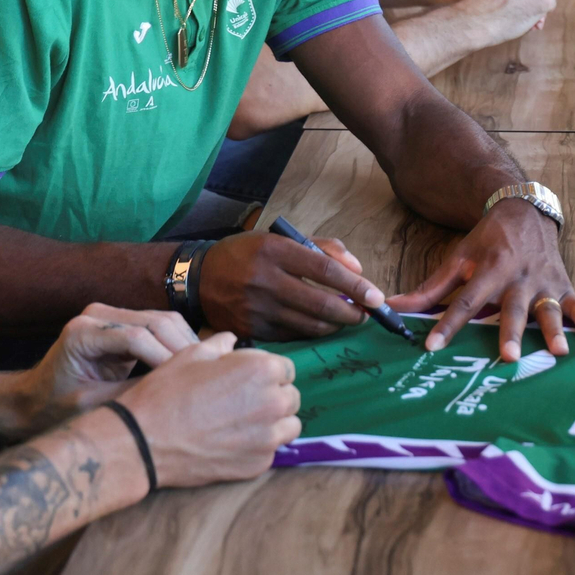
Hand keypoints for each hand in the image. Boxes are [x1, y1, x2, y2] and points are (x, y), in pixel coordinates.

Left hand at [0, 306, 201, 438]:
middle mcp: (96, 315)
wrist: (33, 400)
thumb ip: (132, 393)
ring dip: (188, 345)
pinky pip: (162, 326)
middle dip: (184, 350)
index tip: (188, 385)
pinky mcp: (124, 321)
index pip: (136, 338)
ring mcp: (111, 314)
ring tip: (207, 371)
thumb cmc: (54, 409)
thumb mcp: (93, 407)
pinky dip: (181, 344)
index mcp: (82, 333)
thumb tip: (178, 392)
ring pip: (165, 321)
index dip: (166, 360)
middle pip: (156, 322)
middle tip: (208, 377)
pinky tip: (197, 364)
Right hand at [115, 333, 300, 486]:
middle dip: (273, 396)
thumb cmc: (166, 393)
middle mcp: (273, 402)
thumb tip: (232, 340)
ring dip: (275, 423)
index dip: (267, 372)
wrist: (143, 441)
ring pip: (289, 425)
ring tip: (246, 423)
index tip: (249, 379)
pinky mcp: (259, 463)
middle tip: (245, 402)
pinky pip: (272, 450)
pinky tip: (234, 442)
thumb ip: (221, 345)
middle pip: (291, 397)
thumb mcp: (191, 355)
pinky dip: (259, 446)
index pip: (287, 369)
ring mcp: (268, 436)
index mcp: (262, 370)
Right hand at [198, 232, 381, 339]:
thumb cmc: (248, 255)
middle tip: (365, 314)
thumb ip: (323, 248)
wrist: (199, 279)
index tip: (376, 296)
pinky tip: (319, 326)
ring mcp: (257, 308)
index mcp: (275, 250)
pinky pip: (293, 336)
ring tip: (345, 319)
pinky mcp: (251, 329)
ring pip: (310, 325)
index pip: (325, 269)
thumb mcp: (281, 239)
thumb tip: (357, 270)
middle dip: (351, 313)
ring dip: (335, 325)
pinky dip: (312, 333)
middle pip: (322, 303)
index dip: (355, 285)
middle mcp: (265, 280)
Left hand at [388, 199, 574, 361]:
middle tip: (508, 357)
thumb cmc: (487, 242)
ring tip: (558, 351)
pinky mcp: (562, 284)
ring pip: (548, 309)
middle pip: (512, 310)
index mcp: (488, 270)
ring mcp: (543, 282)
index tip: (433, 345)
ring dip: (553, 330)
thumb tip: (394, 305)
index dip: (448, 324)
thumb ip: (431, 288)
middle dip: (510, 333)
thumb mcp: (458, 259)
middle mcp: (517, 278)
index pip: (466, 302)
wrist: (524, 211)